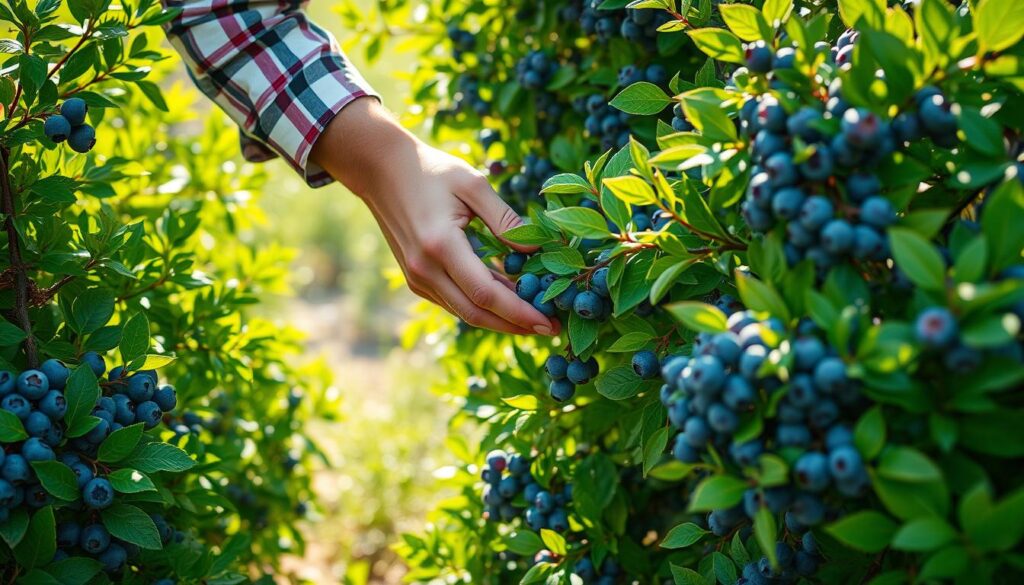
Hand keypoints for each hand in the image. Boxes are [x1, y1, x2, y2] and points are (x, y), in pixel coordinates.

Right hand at [310, 97, 558, 335]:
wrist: (382, 170)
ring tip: (535, 317)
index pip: (485, 293)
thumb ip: (505, 219)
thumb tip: (537, 250)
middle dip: (515, 325)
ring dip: (500, 320)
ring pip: (465, 312)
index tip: (549, 321)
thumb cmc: (432, 170)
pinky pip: (454, 302)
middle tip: (551, 328)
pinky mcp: (415, 279)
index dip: (519, 312)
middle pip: (476, 313)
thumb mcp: (473, 184)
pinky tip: (507, 300)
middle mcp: (424, 269)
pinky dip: (482, 306)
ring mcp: (417, 277)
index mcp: (440, 245)